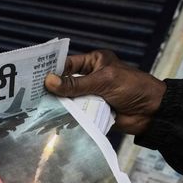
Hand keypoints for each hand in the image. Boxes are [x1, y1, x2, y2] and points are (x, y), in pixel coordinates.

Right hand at [44, 50, 166, 134]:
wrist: (151, 112)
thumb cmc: (132, 88)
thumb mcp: (103, 81)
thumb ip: (76, 84)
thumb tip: (48, 82)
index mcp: (94, 62)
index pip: (67, 64)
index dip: (52, 70)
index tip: (33, 77)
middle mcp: (90, 77)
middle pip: (65, 83)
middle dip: (52, 90)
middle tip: (31, 96)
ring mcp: (90, 95)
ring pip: (68, 99)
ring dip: (58, 105)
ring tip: (37, 109)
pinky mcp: (92, 111)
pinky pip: (75, 113)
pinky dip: (67, 117)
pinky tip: (51, 120)